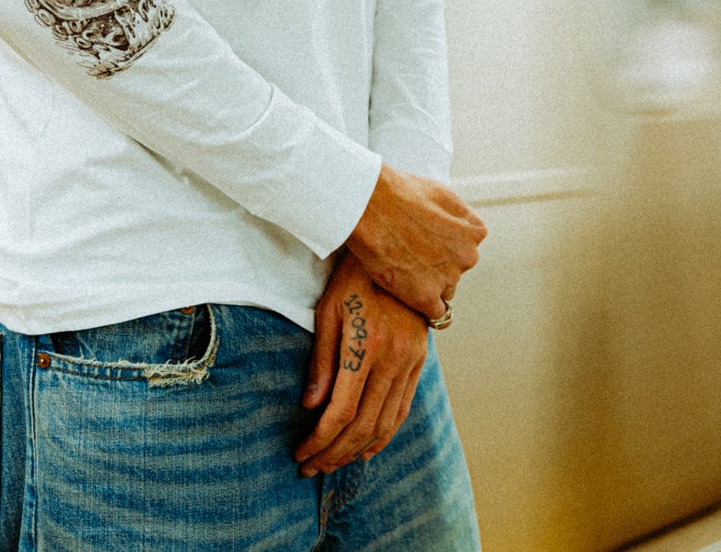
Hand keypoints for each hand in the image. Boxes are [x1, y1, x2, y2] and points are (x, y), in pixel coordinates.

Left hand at [295, 252, 428, 474]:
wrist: (399, 254)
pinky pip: (403, 407)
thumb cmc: (353, 279)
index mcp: (367, 345)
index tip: (301, 452)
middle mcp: (393, 358)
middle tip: (311, 466)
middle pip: (363, 424)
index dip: (319, 439)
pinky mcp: (419, 360)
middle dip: (334, 452)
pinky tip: (367, 447)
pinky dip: (386, 433)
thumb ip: (321, 361)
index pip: (342, 410)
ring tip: (333, 462)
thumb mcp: (328, 311)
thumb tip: (311, 406)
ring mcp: (411, 360)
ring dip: (356, 449)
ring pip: (385, 422)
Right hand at [345, 165, 485, 321]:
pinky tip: (409, 294)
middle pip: (455, 269)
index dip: (444, 246)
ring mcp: (448, 277)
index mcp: (474, 231)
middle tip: (410, 254)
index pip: (465, 248)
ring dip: (427, 284)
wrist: (372, 204)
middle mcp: (468, 255)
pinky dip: (423, 306)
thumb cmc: (401, 193)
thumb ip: (458, 216)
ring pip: (443, 289)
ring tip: (402, 267)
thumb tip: (462, 229)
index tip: (427, 243)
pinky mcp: (426, 296)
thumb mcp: (443, 194)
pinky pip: (434, 313)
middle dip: (438, 265)